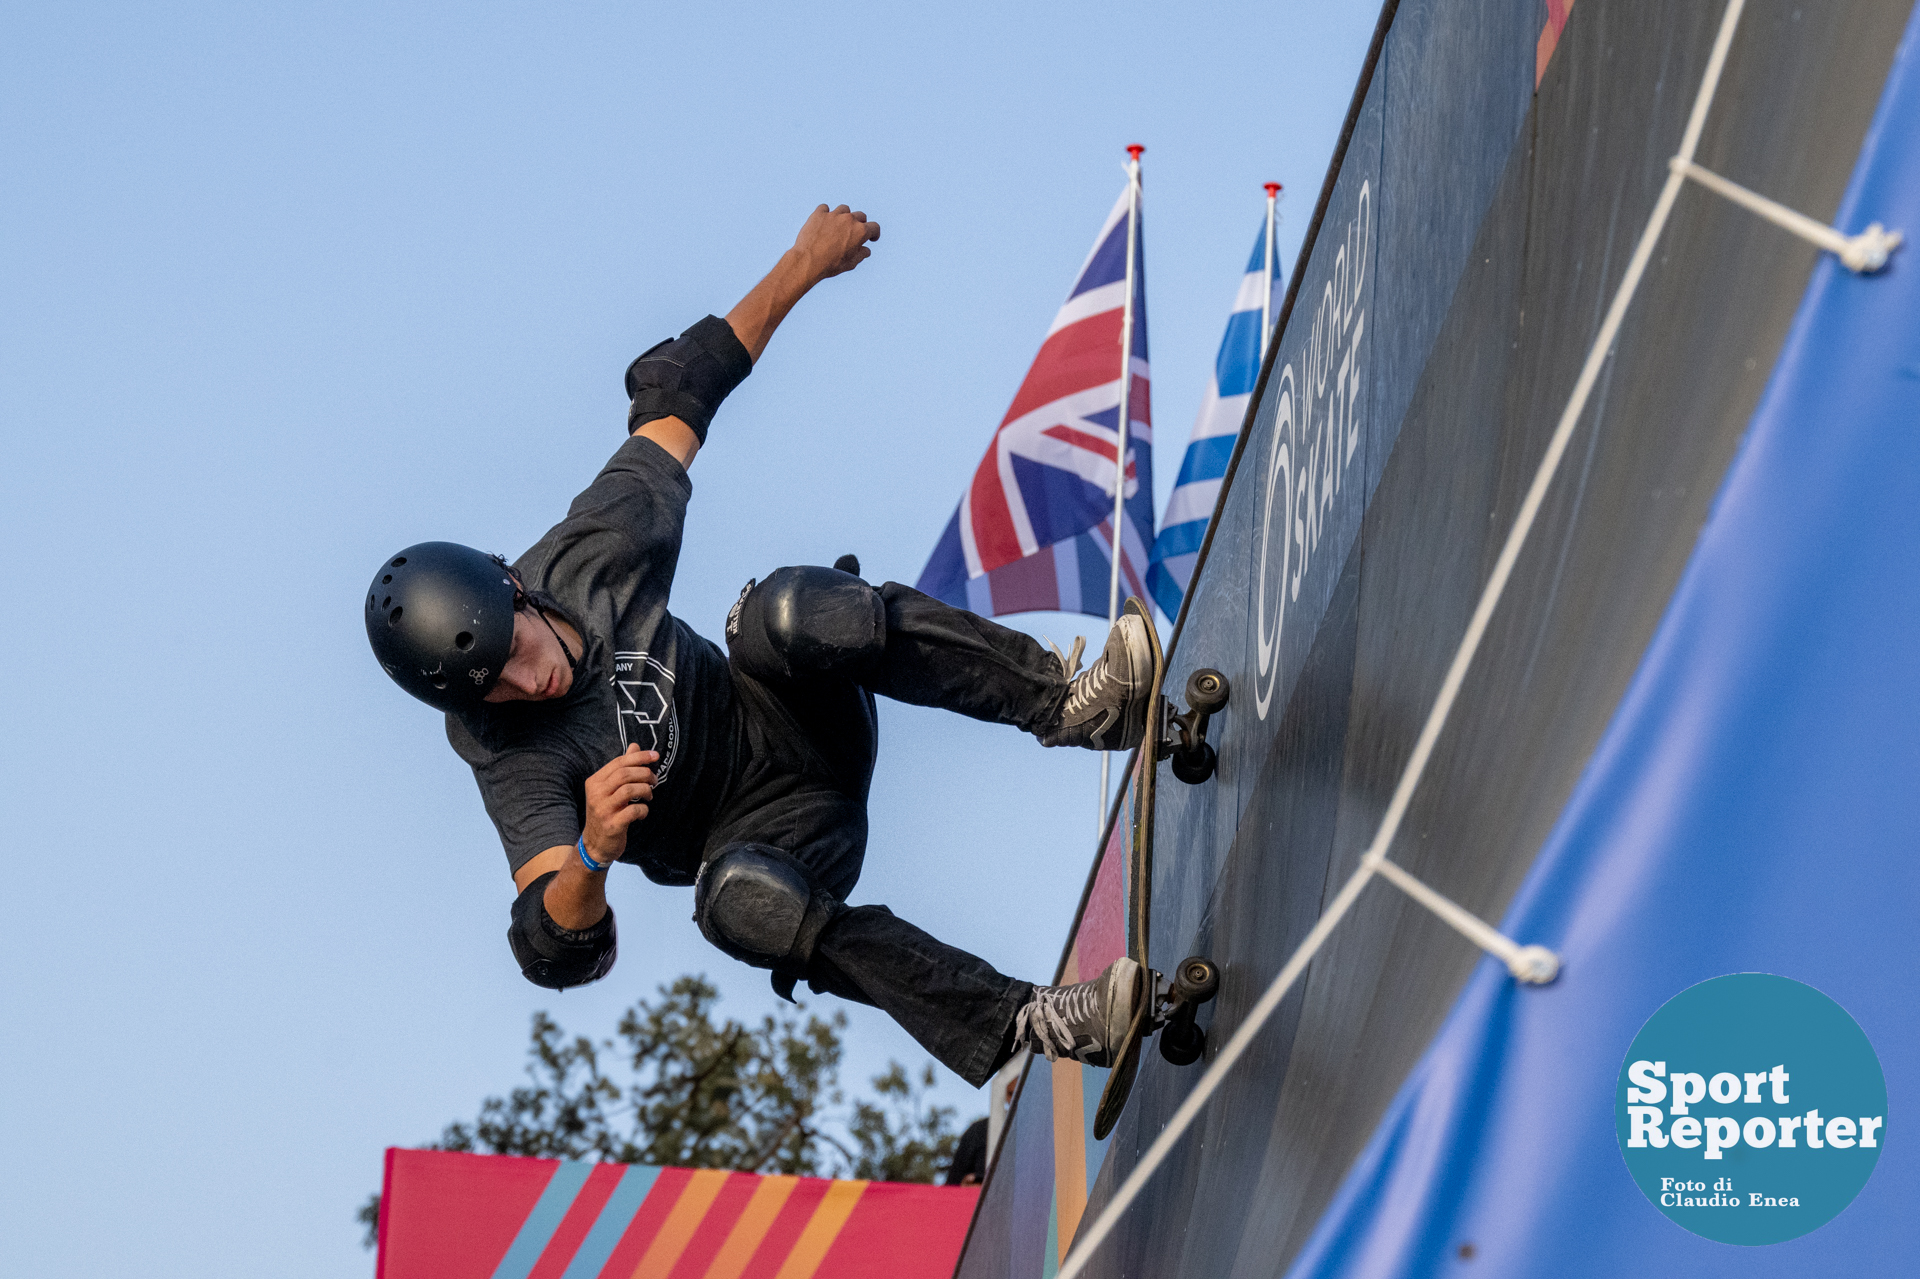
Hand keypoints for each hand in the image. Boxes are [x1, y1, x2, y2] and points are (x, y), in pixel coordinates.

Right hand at [582, 743, 657, 863]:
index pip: (618, 762)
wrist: (595, 845)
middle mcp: (596, 794)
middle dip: (645, 774)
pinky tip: (642, 812)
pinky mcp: (612, 825)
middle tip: (654, 781)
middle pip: (624, 774)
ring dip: (645, 791)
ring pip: (629, 790)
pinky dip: (643, 810)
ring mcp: (602, 810)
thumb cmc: (606, 813)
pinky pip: (633, 811)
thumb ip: (621, 768)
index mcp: (595, 782)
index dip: (639, 757)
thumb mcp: (609, 790)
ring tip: (649, 796)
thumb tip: (634, 746)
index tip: (655, 756)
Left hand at [793, 204, 880, 280]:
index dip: (874, 233)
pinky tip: (824, 222)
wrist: (808, 261)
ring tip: (838, 225)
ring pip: (844, 209)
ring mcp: (834, 215)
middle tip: (854, 232)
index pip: (874, 227)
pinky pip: (825, 208)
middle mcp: (849, 220)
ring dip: (844, 216)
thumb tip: (866, 250)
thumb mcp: (850, 264)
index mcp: (860, 232)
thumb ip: (861, 255)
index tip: (871, 238)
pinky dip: (826, 214)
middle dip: (860, 224)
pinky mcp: (819, 214)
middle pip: (860, 216)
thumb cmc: (831, 265)